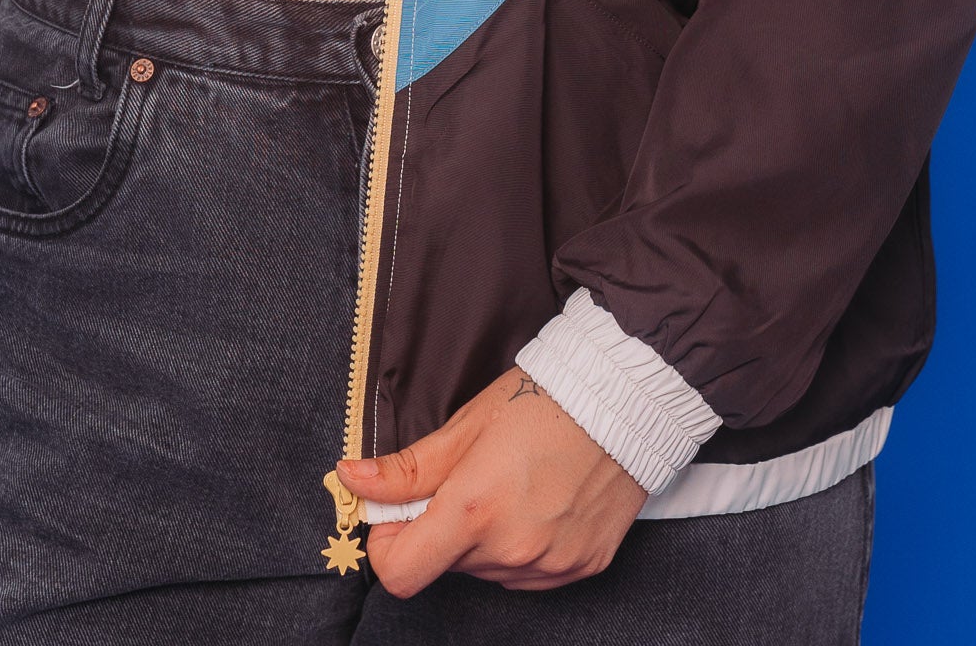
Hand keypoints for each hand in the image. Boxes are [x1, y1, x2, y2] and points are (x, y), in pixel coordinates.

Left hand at [338, 368, 643, 595]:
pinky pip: (529, 573)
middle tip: (466, 477)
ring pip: (487, 569)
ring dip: (482, 539)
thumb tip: (352, 479)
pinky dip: (521, 546)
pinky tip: (539, 502)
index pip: (401, 573)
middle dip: (441, 528)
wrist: (623, 401)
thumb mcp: (465, 426)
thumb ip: (407, 468)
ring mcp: (549, 567)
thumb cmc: (541, 402)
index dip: (387, 546)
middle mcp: (511, 552)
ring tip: (510, 484)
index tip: (395, 515)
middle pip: (445, 564)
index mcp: (474, 512)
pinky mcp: (580, 569)